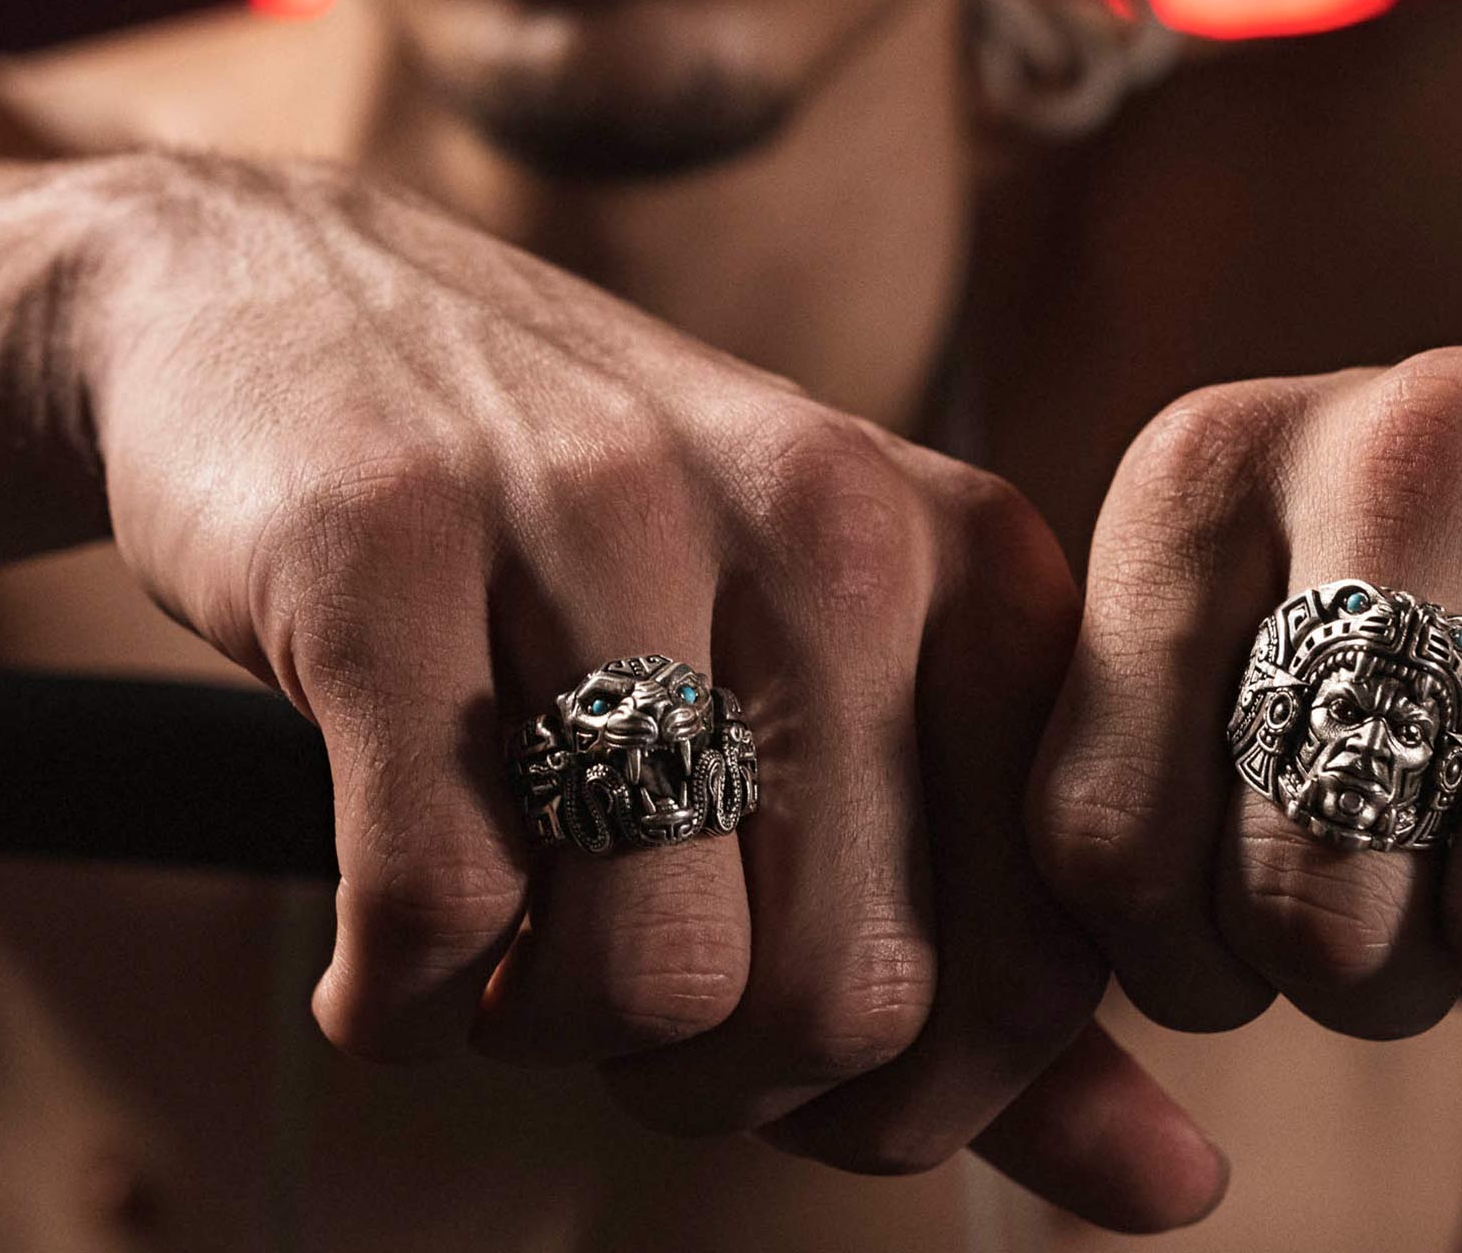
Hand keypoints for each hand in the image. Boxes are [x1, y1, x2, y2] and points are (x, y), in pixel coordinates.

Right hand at [67, 154, 1220, 1228]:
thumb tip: (1176, 1187)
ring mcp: (600, 518)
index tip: (770, 1046)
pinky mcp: (385, 550)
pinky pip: (437, 907)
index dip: (893, 1095)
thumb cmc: (589, 546)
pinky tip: (382, 956)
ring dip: (546, 1039)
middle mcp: (821, 520)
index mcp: (967, 562)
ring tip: (501, 957)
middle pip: (839, 1001)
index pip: (1031, 970)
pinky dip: (397, 1002)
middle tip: (613, 1005)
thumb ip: (996, 948)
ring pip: (653, 972)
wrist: (286, 298)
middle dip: (710, 1085)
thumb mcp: (827, 693)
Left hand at [1032, 273, 1461, 1035]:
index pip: (1101, 839)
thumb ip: (1138, 791)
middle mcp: (1417, 418)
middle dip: (1377, 982)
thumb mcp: (1277, 645)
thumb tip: (1077, 997)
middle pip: (1312, 900)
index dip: (1187, 968)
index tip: (1257, 944)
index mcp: (1217, 460)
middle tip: (1439, 913)